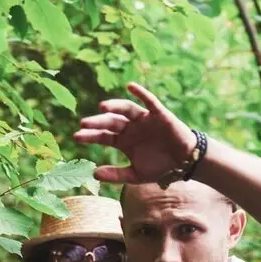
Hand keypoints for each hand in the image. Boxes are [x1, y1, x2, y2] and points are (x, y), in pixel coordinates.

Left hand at [73, 82, 194, 183]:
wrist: (185, 163)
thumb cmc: (160, 168)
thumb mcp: (136, 175)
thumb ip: (116, 175)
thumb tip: (94, 174)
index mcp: (124, 141)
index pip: (103, 136)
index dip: (90, 136)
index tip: (76, 137)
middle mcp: (131, 128)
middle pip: (110, 122)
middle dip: (97, 122)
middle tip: (84, 124)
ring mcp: (144, 119)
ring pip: (126, 110)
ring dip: (114, 106)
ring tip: (102, 107)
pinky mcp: (159, 114)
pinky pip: (149, 101)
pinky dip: (141, 93)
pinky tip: (130, 86)